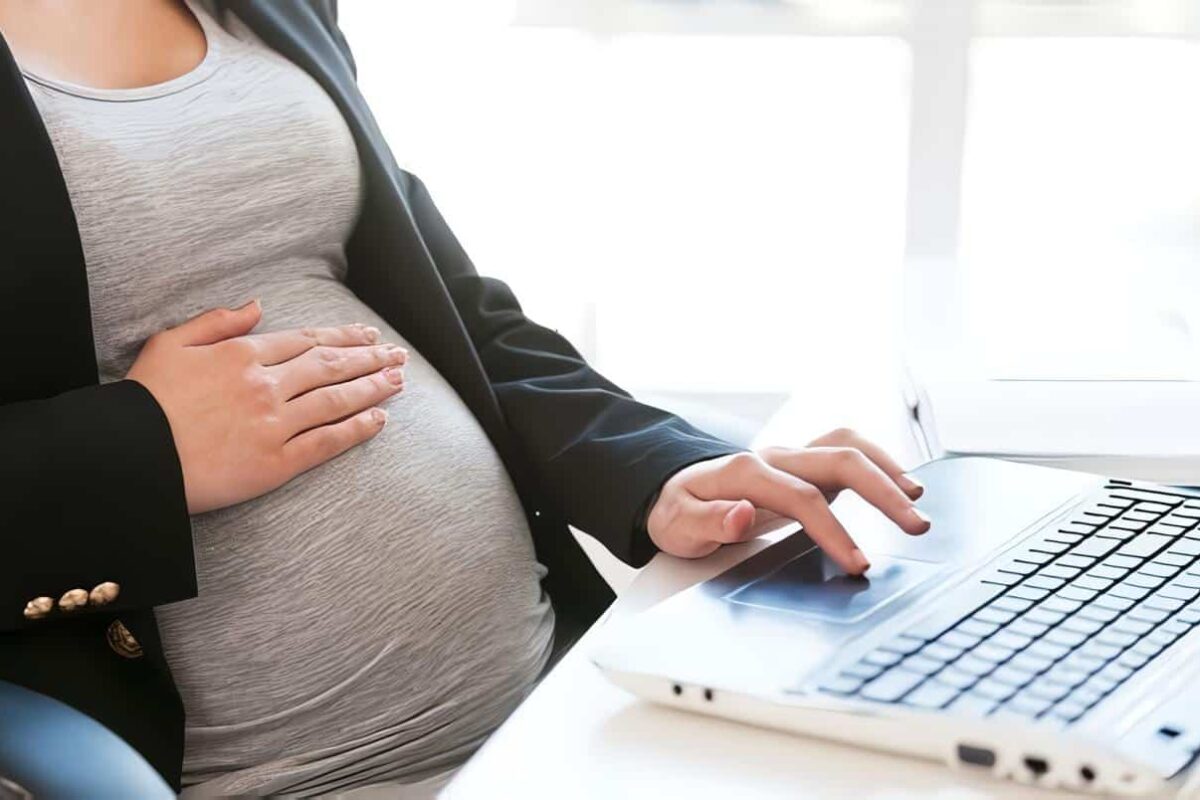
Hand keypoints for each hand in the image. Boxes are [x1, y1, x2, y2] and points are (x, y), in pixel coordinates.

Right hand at [126, 300, 406, 513]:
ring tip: (399, 380)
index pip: (306, 341)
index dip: (342, 336)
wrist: (129, 457)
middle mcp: (265, 385)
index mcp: (242, 355)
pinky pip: (326, 442)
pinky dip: (356, 429)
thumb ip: (216, 322)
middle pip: (330, 365)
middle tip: (398, 354)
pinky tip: (379, 420)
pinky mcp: (274, 462)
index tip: (368, 334)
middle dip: (369, 358)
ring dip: (372, 388)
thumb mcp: (170, 344)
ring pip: (336, 400)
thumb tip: (257, 306)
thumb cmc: (143, 400)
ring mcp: (273, 424)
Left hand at [646, 428, 928, 574]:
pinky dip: (878, 462)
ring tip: (917, 498)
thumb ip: (709, 520)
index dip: (834, 530)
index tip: (859, 563)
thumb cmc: (677, 510)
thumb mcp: (678, 525)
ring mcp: (792, 458)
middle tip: (915, 525)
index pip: (803, 498)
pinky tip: (900, 484)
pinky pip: (847, 451)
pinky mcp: (804, 465)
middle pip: (839, 460)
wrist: (673, 491)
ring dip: (886, 467)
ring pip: (847, 445)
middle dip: (882, 491)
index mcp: (746, 472)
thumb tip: (741, 513)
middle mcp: (775, 457)